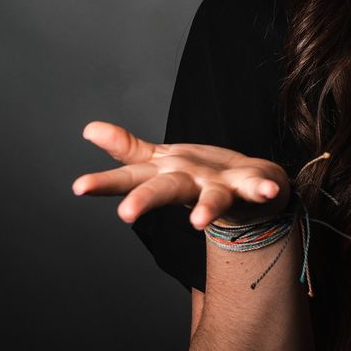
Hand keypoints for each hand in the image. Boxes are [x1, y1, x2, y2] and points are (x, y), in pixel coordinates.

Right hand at [72, 120, 291, 229]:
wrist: (247, 193)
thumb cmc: (198, 176)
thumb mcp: (159, 160)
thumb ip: (126, 147)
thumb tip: (88, 128)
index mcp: (164, 174)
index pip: (129, 176)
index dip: (104, 182)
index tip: (78, 187)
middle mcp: (188, 185)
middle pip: (162, 190)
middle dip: (144, 200)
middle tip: (125, 215)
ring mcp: (218, 189)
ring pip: (210, 199)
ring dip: (204, 209)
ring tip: (198, 221)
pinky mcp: (249, 188)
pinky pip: (257, 187)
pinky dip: (263, 190)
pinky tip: (272, 190)